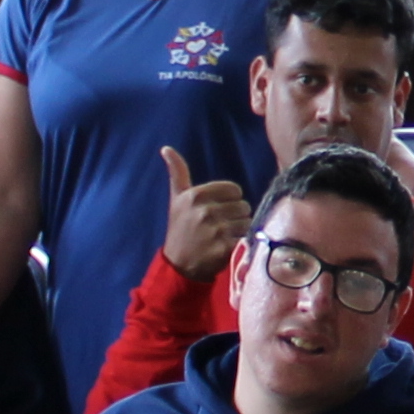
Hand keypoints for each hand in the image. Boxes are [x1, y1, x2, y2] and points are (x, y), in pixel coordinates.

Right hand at [158, 146, 247, 282]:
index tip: (218, 211)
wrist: (178, 265)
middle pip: (243, 206)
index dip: (230, 201)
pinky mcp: (223, 248)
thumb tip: (166, 148)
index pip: (234, 190)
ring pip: (247, 222)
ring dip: (239, 230)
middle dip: (235, 216)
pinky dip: (241, 243)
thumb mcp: (176, 199)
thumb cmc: (180, 229)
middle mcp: (205, 211)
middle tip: (220, 227)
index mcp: (195, 195)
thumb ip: (177, 172)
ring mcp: (215, 230)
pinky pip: (246, 238)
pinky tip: (228, 247)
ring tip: (223, 237)